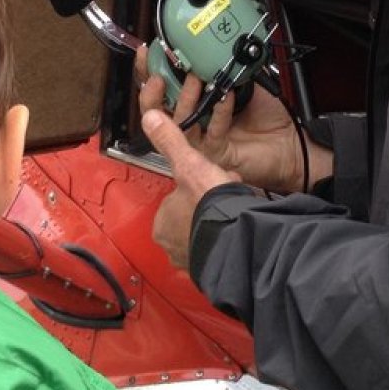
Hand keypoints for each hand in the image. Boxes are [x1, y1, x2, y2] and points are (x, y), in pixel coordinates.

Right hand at [136, 45, 328, 193]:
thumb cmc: (267, 117)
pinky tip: (227, 97)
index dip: (150, 72)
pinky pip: (212, 132)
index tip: (148, 53)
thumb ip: (224, 70)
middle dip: (153, 91)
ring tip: (195, 78)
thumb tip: (211, 49)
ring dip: (186, 98)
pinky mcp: (215, 153)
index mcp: (194, 105)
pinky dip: (220, 111)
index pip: (164, 88)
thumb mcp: (243, 84)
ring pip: (180, 123)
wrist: (288, 144)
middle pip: (158, 110)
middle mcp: (192, 124)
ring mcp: (201, 142)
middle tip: (157, 74)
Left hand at [140, 106, 236, 268]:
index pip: (173, 200)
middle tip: (223, 195)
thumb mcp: (189, 164)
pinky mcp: (210, 271)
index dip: (194, 187)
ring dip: (217, 222)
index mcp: (161, 222)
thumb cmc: (209, 208)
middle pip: (189, 217)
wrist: (236, 242)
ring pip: (203, 233)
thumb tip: (151, 118)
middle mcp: (171, 245)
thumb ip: (170, 141)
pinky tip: (237, 229)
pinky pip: (217, 251)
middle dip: (207, 205)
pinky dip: (225, 241)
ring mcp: (191, 261)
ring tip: (233, 211)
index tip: (208, 182)